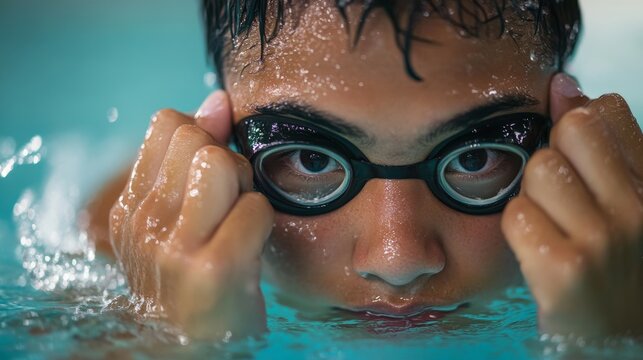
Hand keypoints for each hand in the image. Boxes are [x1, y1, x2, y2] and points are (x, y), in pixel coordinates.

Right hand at [109, 91, 273, 339]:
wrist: (202, 347)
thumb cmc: (199, 281)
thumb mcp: (181, 222)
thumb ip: (193, 159)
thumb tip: (216, 100)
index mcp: (130, 209)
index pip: (168, 123)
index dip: (203, 139)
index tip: (209, 179)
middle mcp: (143, 224)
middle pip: (198, 139)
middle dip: (226, 162)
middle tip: (228, 205)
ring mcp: (174, 247)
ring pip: (222, 163)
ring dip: (244, 188)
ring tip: (238, 220)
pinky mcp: (215, 267)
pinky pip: (256, 207)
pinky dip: (263, 223)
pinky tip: (250, 249)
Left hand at [502, 73, 642, 336]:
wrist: (616, 344)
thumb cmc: (615, 269)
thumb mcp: (623, 204)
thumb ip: (599, 145)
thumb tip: (563, 83)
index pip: (607, 111)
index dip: (576, 125)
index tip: (574, 159)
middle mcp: (639, 208)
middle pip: (571, 129)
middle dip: (553, 155)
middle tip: (559, 197)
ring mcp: (604, 239)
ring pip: (539, 171)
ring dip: (532, 197)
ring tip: (550, 227)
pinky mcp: (565, 269)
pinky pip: (517, 215)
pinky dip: (518, 230)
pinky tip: (537, 251)